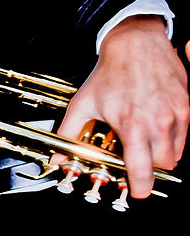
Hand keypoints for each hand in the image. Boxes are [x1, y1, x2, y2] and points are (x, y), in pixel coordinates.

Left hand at [57, 16, 187, 198]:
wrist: (136, 44)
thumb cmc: (111, 73)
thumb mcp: (83, 104)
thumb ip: (69, 134)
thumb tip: (59, 156)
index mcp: (132, 126)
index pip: (142, 168)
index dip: (139, 185)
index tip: (136, 191)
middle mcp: (157, 122)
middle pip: (162, 165)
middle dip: (149, 169)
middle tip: (137, 164)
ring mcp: (174, 114)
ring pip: (175, 152)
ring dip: (161, 156)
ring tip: (145, 147)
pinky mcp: (185, 106)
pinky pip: (184, 136)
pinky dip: (172, 141)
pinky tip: (156, 134)